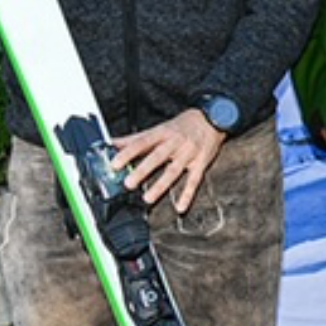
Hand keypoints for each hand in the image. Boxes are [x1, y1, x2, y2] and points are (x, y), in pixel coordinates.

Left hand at [112, 108, 227, 212]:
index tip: (115, 164)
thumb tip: (112, 143)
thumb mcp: (159, 128)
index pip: (142, 143)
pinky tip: (180, 207)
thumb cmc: (183, 125)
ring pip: (173, 171)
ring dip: (160, 185)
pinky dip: (187, 195)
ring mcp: (189, 154)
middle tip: (128, 183)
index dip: (128, 153)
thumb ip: (135, 138)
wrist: (214, 118)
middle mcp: (175, 143)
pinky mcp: (201, 163)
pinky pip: (194, 181)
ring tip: (148, 198)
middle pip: (157, 157)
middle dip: (142, 170)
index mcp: (162, 133)